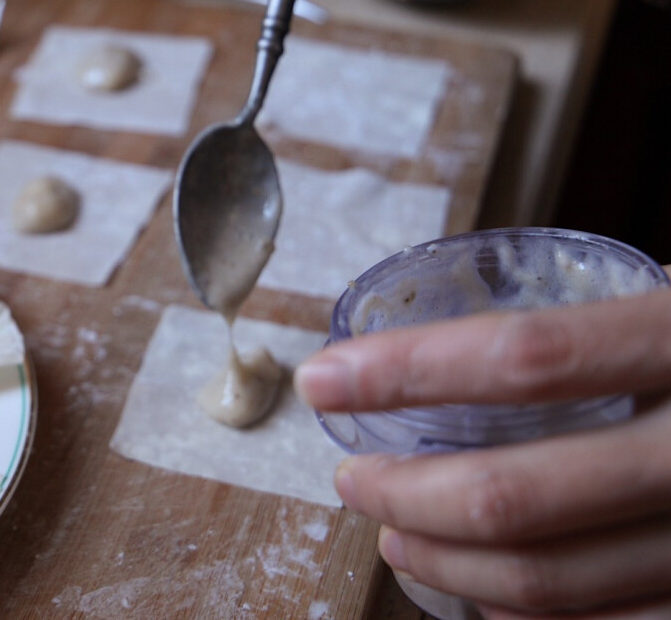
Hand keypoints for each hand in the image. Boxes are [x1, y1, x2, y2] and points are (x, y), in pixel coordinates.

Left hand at [295, 288, 670, 617]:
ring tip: (393, 537)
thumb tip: (452, 337)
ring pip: (544, 579)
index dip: (405, 372)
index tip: (323, 379)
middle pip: (509, 495)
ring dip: (442, 564)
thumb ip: (591, 324)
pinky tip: (481, 593)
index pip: (524, 358)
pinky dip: (519, 615)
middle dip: (400, 494)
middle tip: (351, 480)